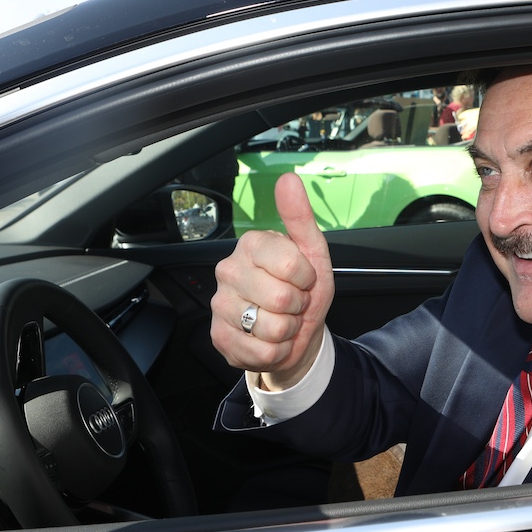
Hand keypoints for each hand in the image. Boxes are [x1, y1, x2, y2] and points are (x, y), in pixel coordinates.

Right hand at [210, 172, 334, 390]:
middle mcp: (229, 271)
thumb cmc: (304, 290)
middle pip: (280, 299)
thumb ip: (300, 216)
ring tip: (282, 320)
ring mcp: (220, 304)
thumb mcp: (312, 252)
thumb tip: (288, 179)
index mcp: (251, 245)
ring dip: (287, 331)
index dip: (306, 279)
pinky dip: (277, 351)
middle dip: (296, 307)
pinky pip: (261, 352)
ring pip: (271, 329)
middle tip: (292, 303)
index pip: (290, 265)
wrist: (296, 333)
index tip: (303, 279)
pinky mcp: (218, 336)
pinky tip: (270, 339)